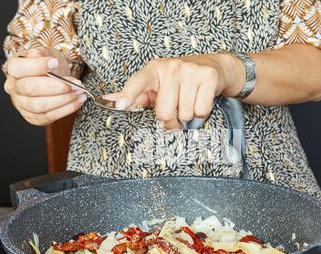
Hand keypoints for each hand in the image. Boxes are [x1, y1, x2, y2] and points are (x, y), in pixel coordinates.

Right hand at [4, 47, 86, 125]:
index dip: (37, 66)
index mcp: (13, 69)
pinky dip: (66, 110)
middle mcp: (13, 88)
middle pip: (30, 89)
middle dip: (56, 87)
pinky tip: (77, 102)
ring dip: (64, 100)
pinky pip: (48, 117)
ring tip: (80, 93)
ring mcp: (21, 105)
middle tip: (75, 84)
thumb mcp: (46, 54)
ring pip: (39, 106)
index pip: (18, 68)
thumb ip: (42, 55)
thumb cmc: (49, 67)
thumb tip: (46, 60)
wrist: (54, 79)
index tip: (55, 63)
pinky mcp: (33, 118)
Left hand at [103, 54, 238, 128]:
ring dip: (188, 116)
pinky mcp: (207, 77)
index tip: (120, 106)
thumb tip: (107, 100)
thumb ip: (134, 94)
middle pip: (165, 113)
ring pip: (185, 114)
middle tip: (175, 109)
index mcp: (153, 69)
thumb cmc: (178, 81)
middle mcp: (170, 67)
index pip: (138, 82)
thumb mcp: (156, 84)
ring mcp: (190, 71)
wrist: (213, 66)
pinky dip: (201, 113)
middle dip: (171, 119)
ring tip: (189, 101)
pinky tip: (200, 99)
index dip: (128, 95)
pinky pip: (201, 111)